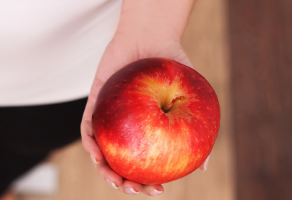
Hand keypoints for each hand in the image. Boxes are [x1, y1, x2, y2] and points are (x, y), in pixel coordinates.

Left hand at [79, 2, 210, 193]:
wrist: (151, 37)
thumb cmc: (172, 67)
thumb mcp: (190, 97)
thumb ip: (196, 129)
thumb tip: (204, 166)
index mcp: (146, 132)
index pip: (144, 164)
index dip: (148, 182)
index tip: (159, 190)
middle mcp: (126, 129)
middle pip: (120, 164)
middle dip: (124, 183)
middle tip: (135, 189)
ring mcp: (108, 119)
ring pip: (100, 152)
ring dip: (104, 170)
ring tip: (116, 180)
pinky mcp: (94, 104)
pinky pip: (87, 127)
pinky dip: (90, 143)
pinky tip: (97, 152)